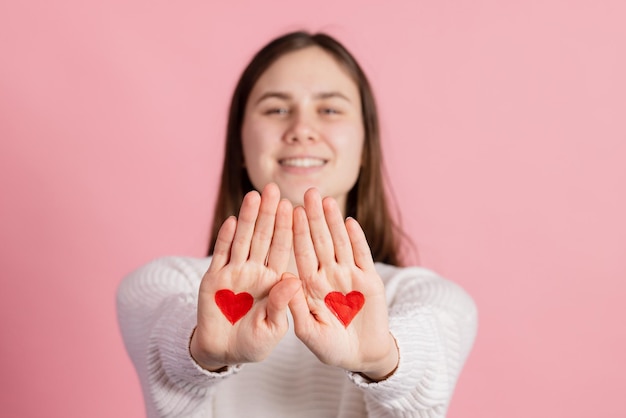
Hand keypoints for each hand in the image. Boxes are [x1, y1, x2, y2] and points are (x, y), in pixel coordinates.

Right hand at [190, 183, 299, 370]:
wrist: (223, 352)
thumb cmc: (254, 342)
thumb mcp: (273, 328)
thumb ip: (282, 304)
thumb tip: (293, 278)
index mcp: (275, 280)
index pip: (283, 249)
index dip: (287, 228)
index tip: (294, 207)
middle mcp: (256, 271)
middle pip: (264, 237)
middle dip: (269, 213)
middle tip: (274, 189)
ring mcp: (234, 272)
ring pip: (243, 240)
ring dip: (248, 218)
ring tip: (254, 195)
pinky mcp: (213, 278)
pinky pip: (220, 255)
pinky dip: (225, 238)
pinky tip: (232, 220)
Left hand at [288, 188, 398, 380]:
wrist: (362, 356)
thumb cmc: (331, 347)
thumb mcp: (308, 332)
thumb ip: (296, 308)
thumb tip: (286, 279)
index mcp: (309, 284)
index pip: (300, 253)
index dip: (296, 232)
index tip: (288, 211)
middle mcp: (327, 274)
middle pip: (319, 240)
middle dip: (313, 217)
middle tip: (307, 192)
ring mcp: (349, 275)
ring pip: (339, 242)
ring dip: (333, 222)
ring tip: (326, 200)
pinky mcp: (370, 279)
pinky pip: (362, 255)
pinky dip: (357, 239)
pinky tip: (349, 222)